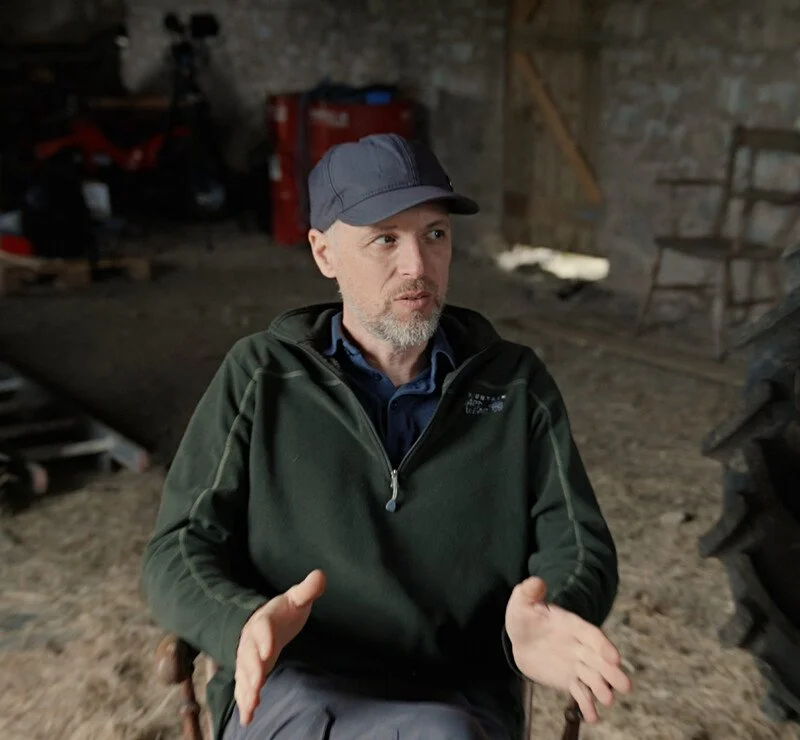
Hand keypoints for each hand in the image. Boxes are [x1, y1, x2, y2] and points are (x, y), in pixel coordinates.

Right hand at [235, 569, 326, 725]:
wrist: (264, 621)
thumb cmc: (284, 611)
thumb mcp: (296, 598)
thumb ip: (307, 589)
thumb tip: (321, 574)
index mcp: (263, 620)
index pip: (262, 628)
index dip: (264, 638)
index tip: (269, 651)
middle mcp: (251, 640)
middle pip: (249, 655)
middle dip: (252, 670)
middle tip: (257, 685)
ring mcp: (248, 658)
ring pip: (243, 674)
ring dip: (246, 690)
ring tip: (251, 706)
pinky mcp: (248, 672)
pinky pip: (243, 687)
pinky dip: (243, 701)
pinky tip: (247, 718)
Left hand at [505, 576, 631, 723]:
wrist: (521, 637)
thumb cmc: (524, 616)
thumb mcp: (522, 601)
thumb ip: (529, 592)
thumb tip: (535, 582)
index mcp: (573, 625)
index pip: (592, 635)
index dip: (604, 645)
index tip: (614, 658)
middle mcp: (579, 646)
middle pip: (599, 660)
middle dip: (612, 672)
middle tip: (625, 686)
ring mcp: (576, 664)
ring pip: (593, 677)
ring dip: (602, 689)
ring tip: (608, 701)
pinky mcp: (570, 679)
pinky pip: (580, 693)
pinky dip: (587, 705)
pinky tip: (592, 717)